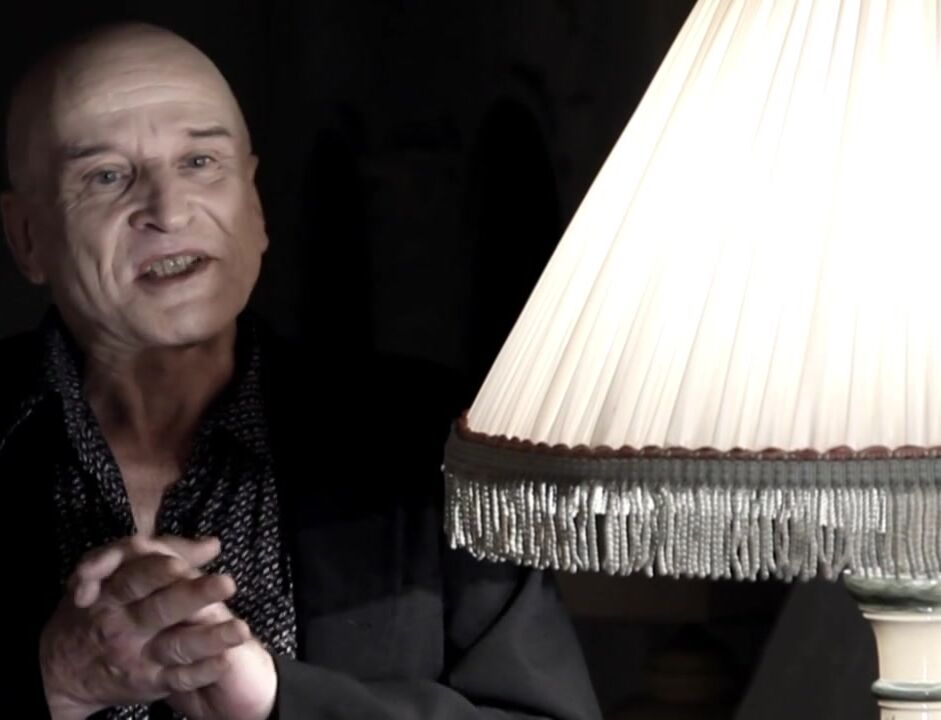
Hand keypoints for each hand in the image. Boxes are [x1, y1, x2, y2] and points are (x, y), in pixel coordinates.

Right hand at [40, 536, 246, 719]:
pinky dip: (201, 671)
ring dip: (208, 638)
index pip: (134, 579)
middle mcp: (123, 626)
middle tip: (226, 584)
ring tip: (240, 629)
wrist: (57, 669)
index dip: (157, 571)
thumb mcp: (114, 575)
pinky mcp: (147, 682)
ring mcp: (135, 656)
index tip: (182, 564)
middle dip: (192, 597)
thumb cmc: (96, 607)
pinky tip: (225, 661)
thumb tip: (212, 544)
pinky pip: (177, 678)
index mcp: (112, 594)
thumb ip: (164, 553)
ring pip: (174, 645)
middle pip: (158, 609)